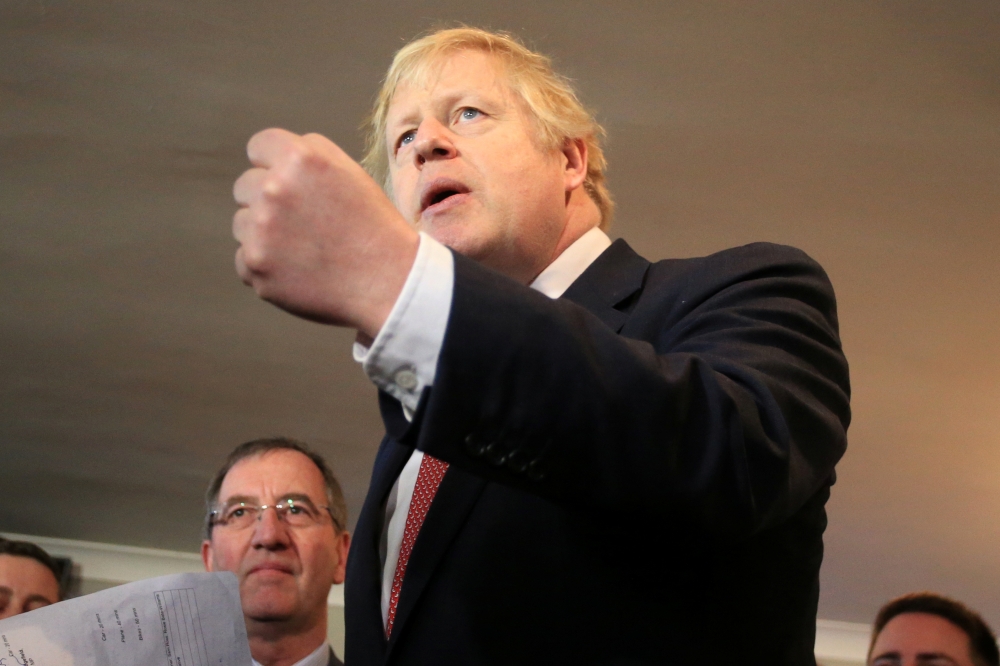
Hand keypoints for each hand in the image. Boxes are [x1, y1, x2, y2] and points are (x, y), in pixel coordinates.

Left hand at [232, 129, 418, 335]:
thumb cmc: (373, 226)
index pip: (258, 147)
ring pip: (242, 224)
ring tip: (304, 248)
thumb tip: (272, 158)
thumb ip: (309, 154)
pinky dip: (265, 267)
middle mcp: (273, 189)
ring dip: (263, 234)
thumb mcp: (350, 172)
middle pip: (244, 186)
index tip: (288, 184)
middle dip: (265, 200)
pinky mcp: (254, 267)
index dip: (273, 164)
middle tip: (302, 221)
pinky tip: (298, 270)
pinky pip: (244, 261)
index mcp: (300, 159)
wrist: (388, 281)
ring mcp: (259, 231)